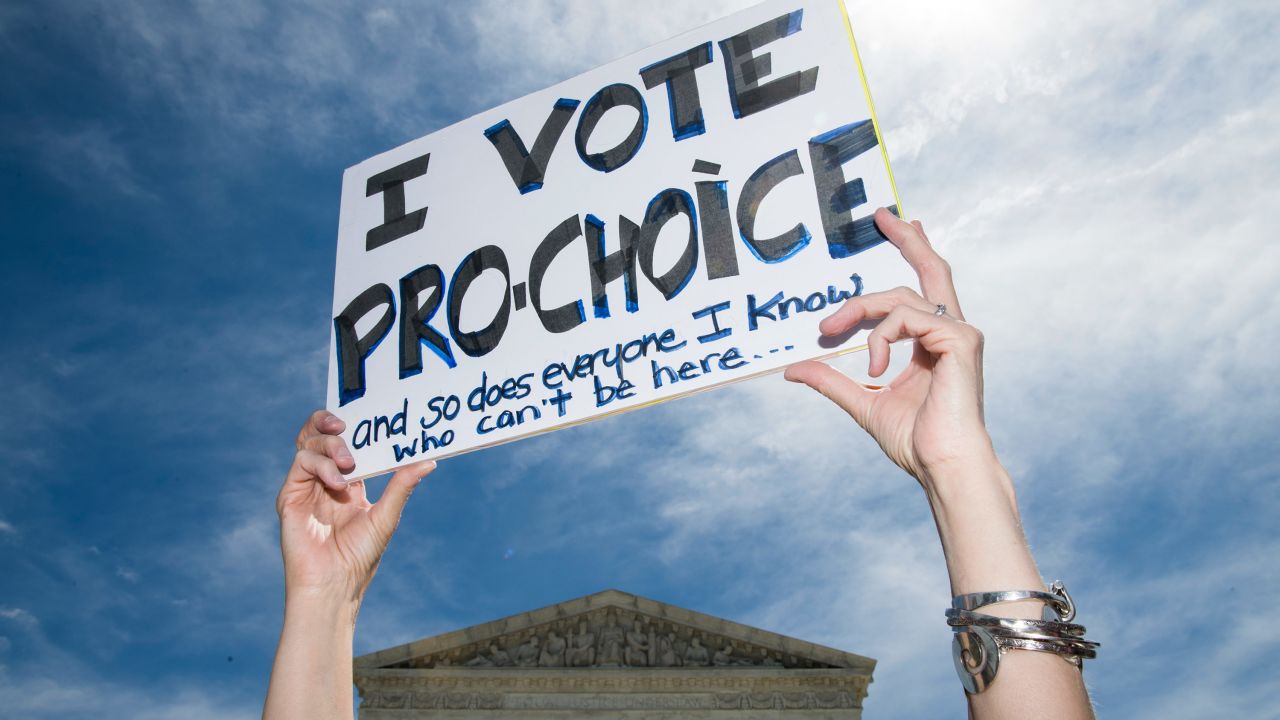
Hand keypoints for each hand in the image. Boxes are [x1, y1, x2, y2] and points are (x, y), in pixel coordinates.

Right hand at [276, 410, 435, 604]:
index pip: (349, 442)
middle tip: (347, 426)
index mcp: (350, 482)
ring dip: (329, 444)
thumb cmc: (360, 557)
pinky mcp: (291, 496)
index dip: (356, 426)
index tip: (370, 415)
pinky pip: (301, 463)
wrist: (334, 585)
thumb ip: (402, 486)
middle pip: (322, 435)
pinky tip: (337, 482)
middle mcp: (326, 480)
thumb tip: (429, 461)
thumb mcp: (386, 516)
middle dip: (332, 422)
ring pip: (309, 443)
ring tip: (347, 462)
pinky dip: (320, 465)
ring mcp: (307, 486)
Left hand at [785, 208, 992, 486]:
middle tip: (881, 214)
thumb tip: (794, 368)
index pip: (921, 287)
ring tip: (832, 334)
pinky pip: (906, 318)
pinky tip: (874, 368)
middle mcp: (951, 330)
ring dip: (859, 312)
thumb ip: (832, 380)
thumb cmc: (914, 440)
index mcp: (933, 340)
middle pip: (929, 269)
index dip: (911, 251)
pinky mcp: (960, 340)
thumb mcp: (862, 401)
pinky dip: (881, 338)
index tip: (891, 226)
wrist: (941, 464)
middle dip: (906, 239)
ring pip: (899, 298)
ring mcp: (960, 333)